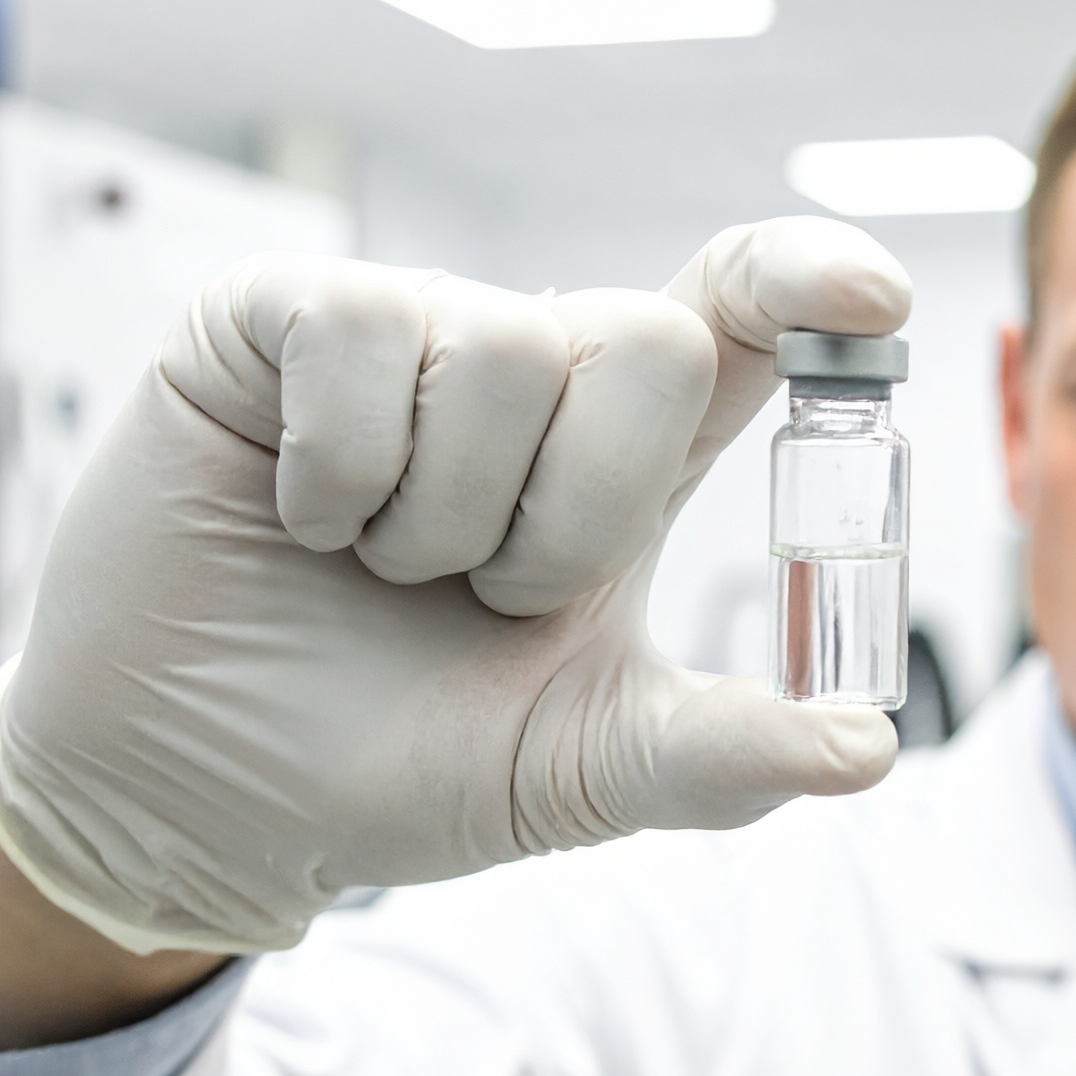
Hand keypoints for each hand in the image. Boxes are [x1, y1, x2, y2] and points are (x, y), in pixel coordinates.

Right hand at [0, 219, 910, 953]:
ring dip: (445, 514)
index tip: (873, 304)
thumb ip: (718, 756)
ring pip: (506, 353)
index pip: (740, 316)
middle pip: (651, 342)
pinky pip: (366, 334)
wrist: (202, 795)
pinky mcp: (279, 318)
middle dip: (581, 513)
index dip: (808, 281)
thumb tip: (864, 751)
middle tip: (489, 597)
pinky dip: (341, 470)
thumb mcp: (577, 771)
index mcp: (626, 458)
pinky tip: (303, 519)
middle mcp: (535, 372)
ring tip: (380, 566)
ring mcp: (409, 335)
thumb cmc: (398, 760)